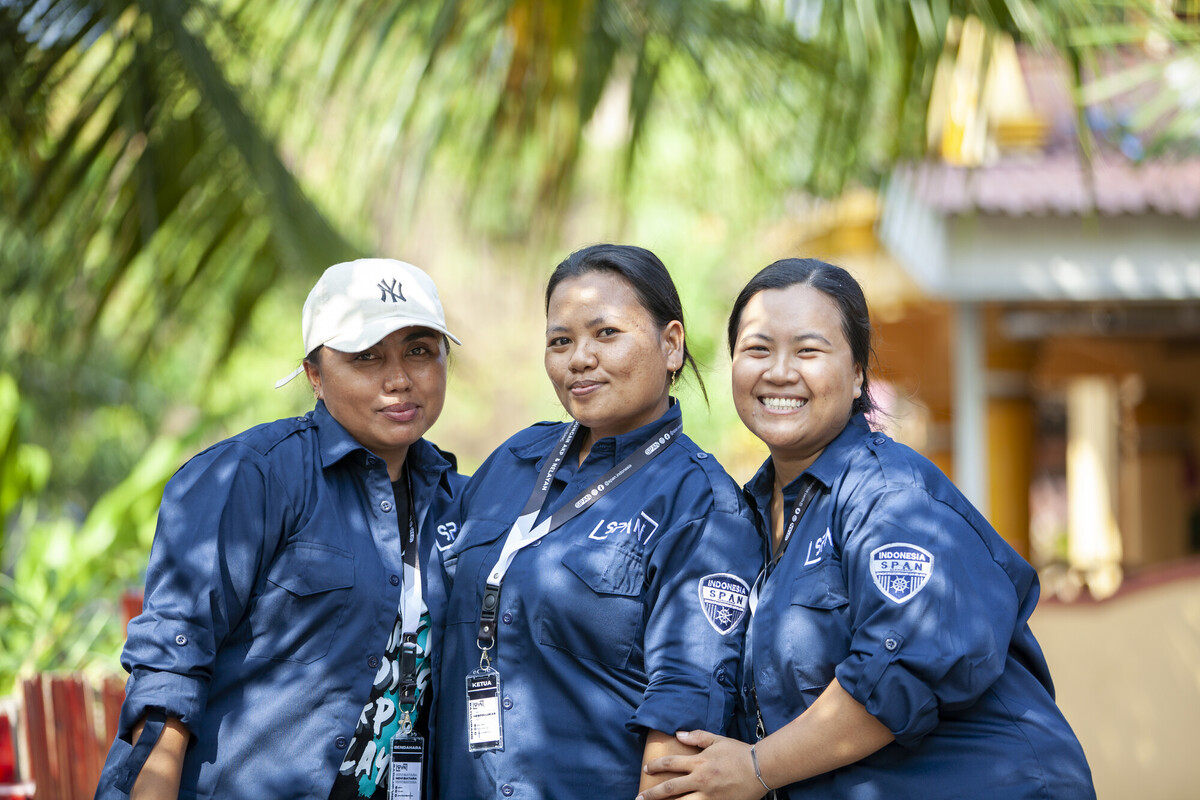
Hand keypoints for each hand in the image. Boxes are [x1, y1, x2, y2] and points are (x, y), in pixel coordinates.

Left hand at [635, 730, 767, 799]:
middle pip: (671, 789)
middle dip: (652, 795)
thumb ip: (696, 737)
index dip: (656, 766)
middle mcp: (701, 780)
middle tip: (639, 798)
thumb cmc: (739, 753)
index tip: (647, 770)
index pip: (671, 764)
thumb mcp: (717, 740)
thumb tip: (678, 734)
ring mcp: (709, 796)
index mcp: (699, 762)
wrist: (761, 768)